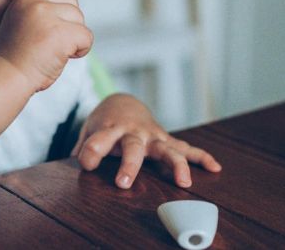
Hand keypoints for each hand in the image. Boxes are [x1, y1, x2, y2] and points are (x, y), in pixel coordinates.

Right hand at [0, 0, 92, 92]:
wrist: (8, 76)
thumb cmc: (16, 56)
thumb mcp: (21, 22)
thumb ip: (39, 10)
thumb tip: (70, 9)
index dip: (61, 15)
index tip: (49, 32)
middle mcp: (35, 2)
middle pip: (72, 4)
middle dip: (69, 24)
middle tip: (53, 43)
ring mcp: (48, 16)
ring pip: (80, 20)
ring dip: (74, 38)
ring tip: (55, 51)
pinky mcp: (61, 32)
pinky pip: (87, 37)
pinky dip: (81, 50)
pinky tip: (64, 57)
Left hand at [72, 94, 221, 188]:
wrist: (123, 102)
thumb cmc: (104, 122)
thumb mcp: (88, 130)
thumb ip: (82, 146)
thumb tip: (69, 164)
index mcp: (109, 129)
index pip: (97, 141)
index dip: (90, 153)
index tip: (86, 164)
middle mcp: (132, 132)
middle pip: (132, 147)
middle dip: (129, 164)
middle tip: (123, 183)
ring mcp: (152, 136)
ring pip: (166, 149)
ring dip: (175, 165)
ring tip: (183, 182)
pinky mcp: (165, 140)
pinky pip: (186, 148)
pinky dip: (201, 157)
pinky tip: (215, 167)